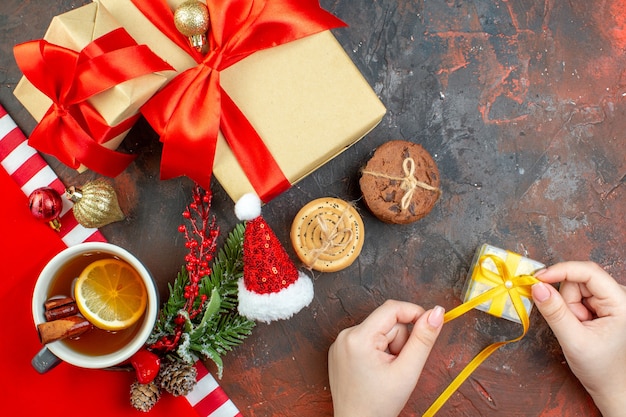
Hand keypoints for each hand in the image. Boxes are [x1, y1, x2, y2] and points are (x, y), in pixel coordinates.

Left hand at [328, 300, 443, 416]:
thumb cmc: (378, 405)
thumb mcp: (408, 371)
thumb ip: (424, 339)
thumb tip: (437, 312)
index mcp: (358, 338)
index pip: (392, 308)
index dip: (415, 313)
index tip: (430, 326)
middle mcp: (345, 335)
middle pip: (387, 322)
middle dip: (400, 341)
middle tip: (399, 366)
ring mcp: (341, 343)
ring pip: (379, 331)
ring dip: (390, 348)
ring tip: (386, 371)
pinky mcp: (341, 350)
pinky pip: (368, 340)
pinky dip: (378, 352)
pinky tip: (376, 371)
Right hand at [531, 261, 625, 416]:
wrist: (611, 385)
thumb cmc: (600, 368)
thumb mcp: (573, 340)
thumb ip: (554, 312)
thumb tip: (537, 286)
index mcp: (622, 303)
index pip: (589, 273)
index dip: (562, 271)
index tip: (537, 278)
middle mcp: (619, 297)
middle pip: (580, 279)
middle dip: (566, 299)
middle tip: (569, 323)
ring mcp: (610, 299)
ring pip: (575, 287)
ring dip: (568, 306)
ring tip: (577, 328)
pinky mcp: (601, 304)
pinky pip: (576, 296)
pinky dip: (570, 309)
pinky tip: (579, 325)